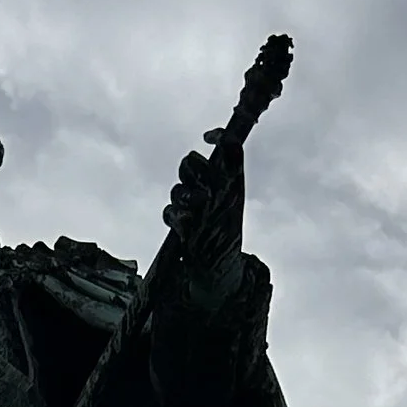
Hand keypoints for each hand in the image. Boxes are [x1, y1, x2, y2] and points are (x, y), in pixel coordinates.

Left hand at [163, 134, 244, 288]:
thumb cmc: (224, 230)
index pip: (232, 149)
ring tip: (186, 208)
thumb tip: (199, 156)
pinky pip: (170, 212)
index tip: (208, 136)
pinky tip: (180, 223)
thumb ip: (220, 176)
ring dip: (178, 196)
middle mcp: (221, 196)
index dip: (220, 136)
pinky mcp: (188, 232)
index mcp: (236, 186)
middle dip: (186, 167)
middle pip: (191, 163)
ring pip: (177, 189)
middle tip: (191, 180)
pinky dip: (171, 216)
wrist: (221, 270)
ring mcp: (204, 213)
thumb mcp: (232, 200)